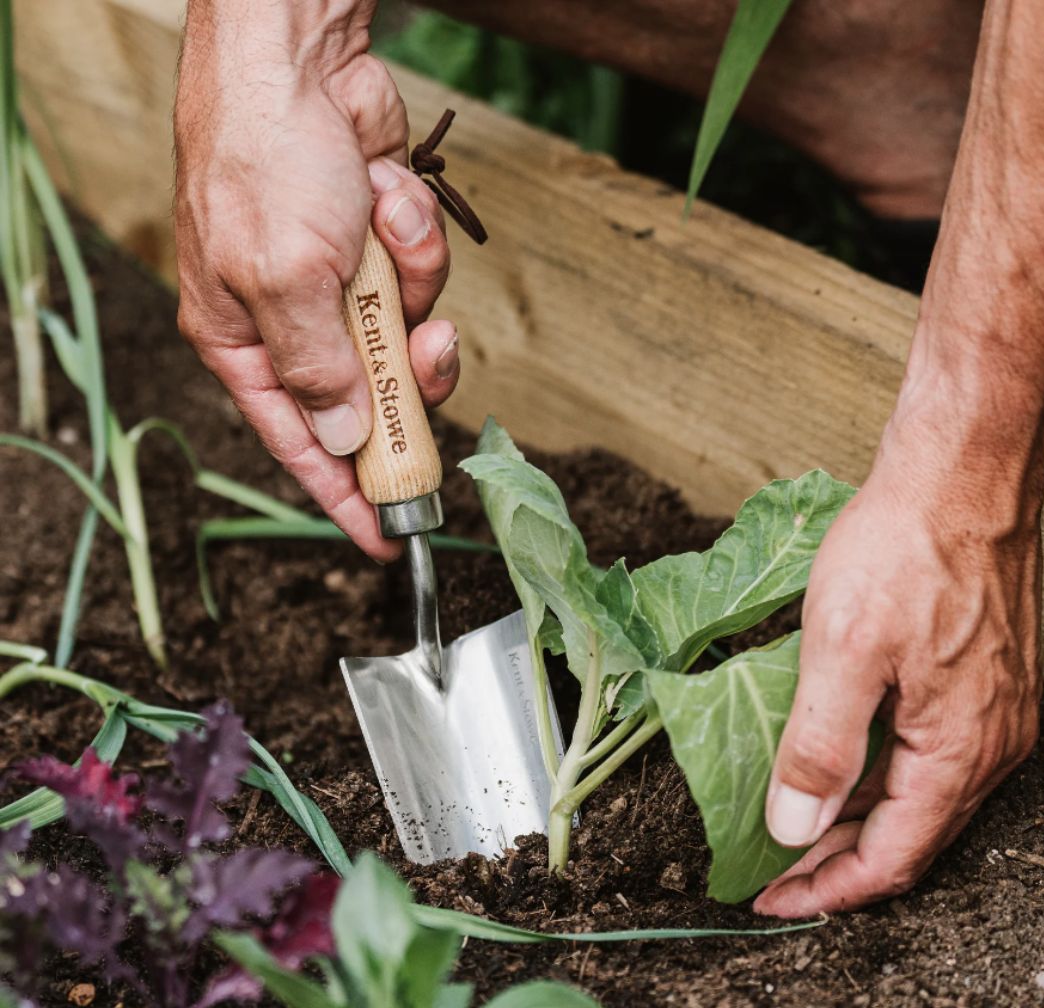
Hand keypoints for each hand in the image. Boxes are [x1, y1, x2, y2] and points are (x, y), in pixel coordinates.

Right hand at [175, 1, 456, 559]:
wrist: (301, 59)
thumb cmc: (263, 161)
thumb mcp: (282, 278)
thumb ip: (318, 368)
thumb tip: (343, 436)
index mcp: (246, 344)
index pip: (301, 445)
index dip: (345, 494)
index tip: (387, 537)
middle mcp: (295, 323)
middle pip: (373, 398)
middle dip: (405, 375)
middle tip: (421, 351)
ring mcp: (343, 287)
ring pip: (409, 337)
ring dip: (409, 286)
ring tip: (380, 230)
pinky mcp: (381, 251)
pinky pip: (421, 278)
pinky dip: (415, 240)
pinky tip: (389, 197)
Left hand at [754, 394, 1042, 915]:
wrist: (960, 476)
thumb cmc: (907, 550)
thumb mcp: (842, 651)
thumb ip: (820, 748)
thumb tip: (795, 830)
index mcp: (959, 752)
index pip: (891, 861)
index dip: (826, 892)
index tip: (770, 902)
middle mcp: (987, 744)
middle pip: (905, 837)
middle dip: (834, 860)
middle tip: (769, 869)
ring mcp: (988, 712)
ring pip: (913, 796)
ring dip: (852, 817)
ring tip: (789, 822)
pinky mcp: (975, 680)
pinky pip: (923, 753)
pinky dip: (873, 772)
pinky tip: (831, 760)